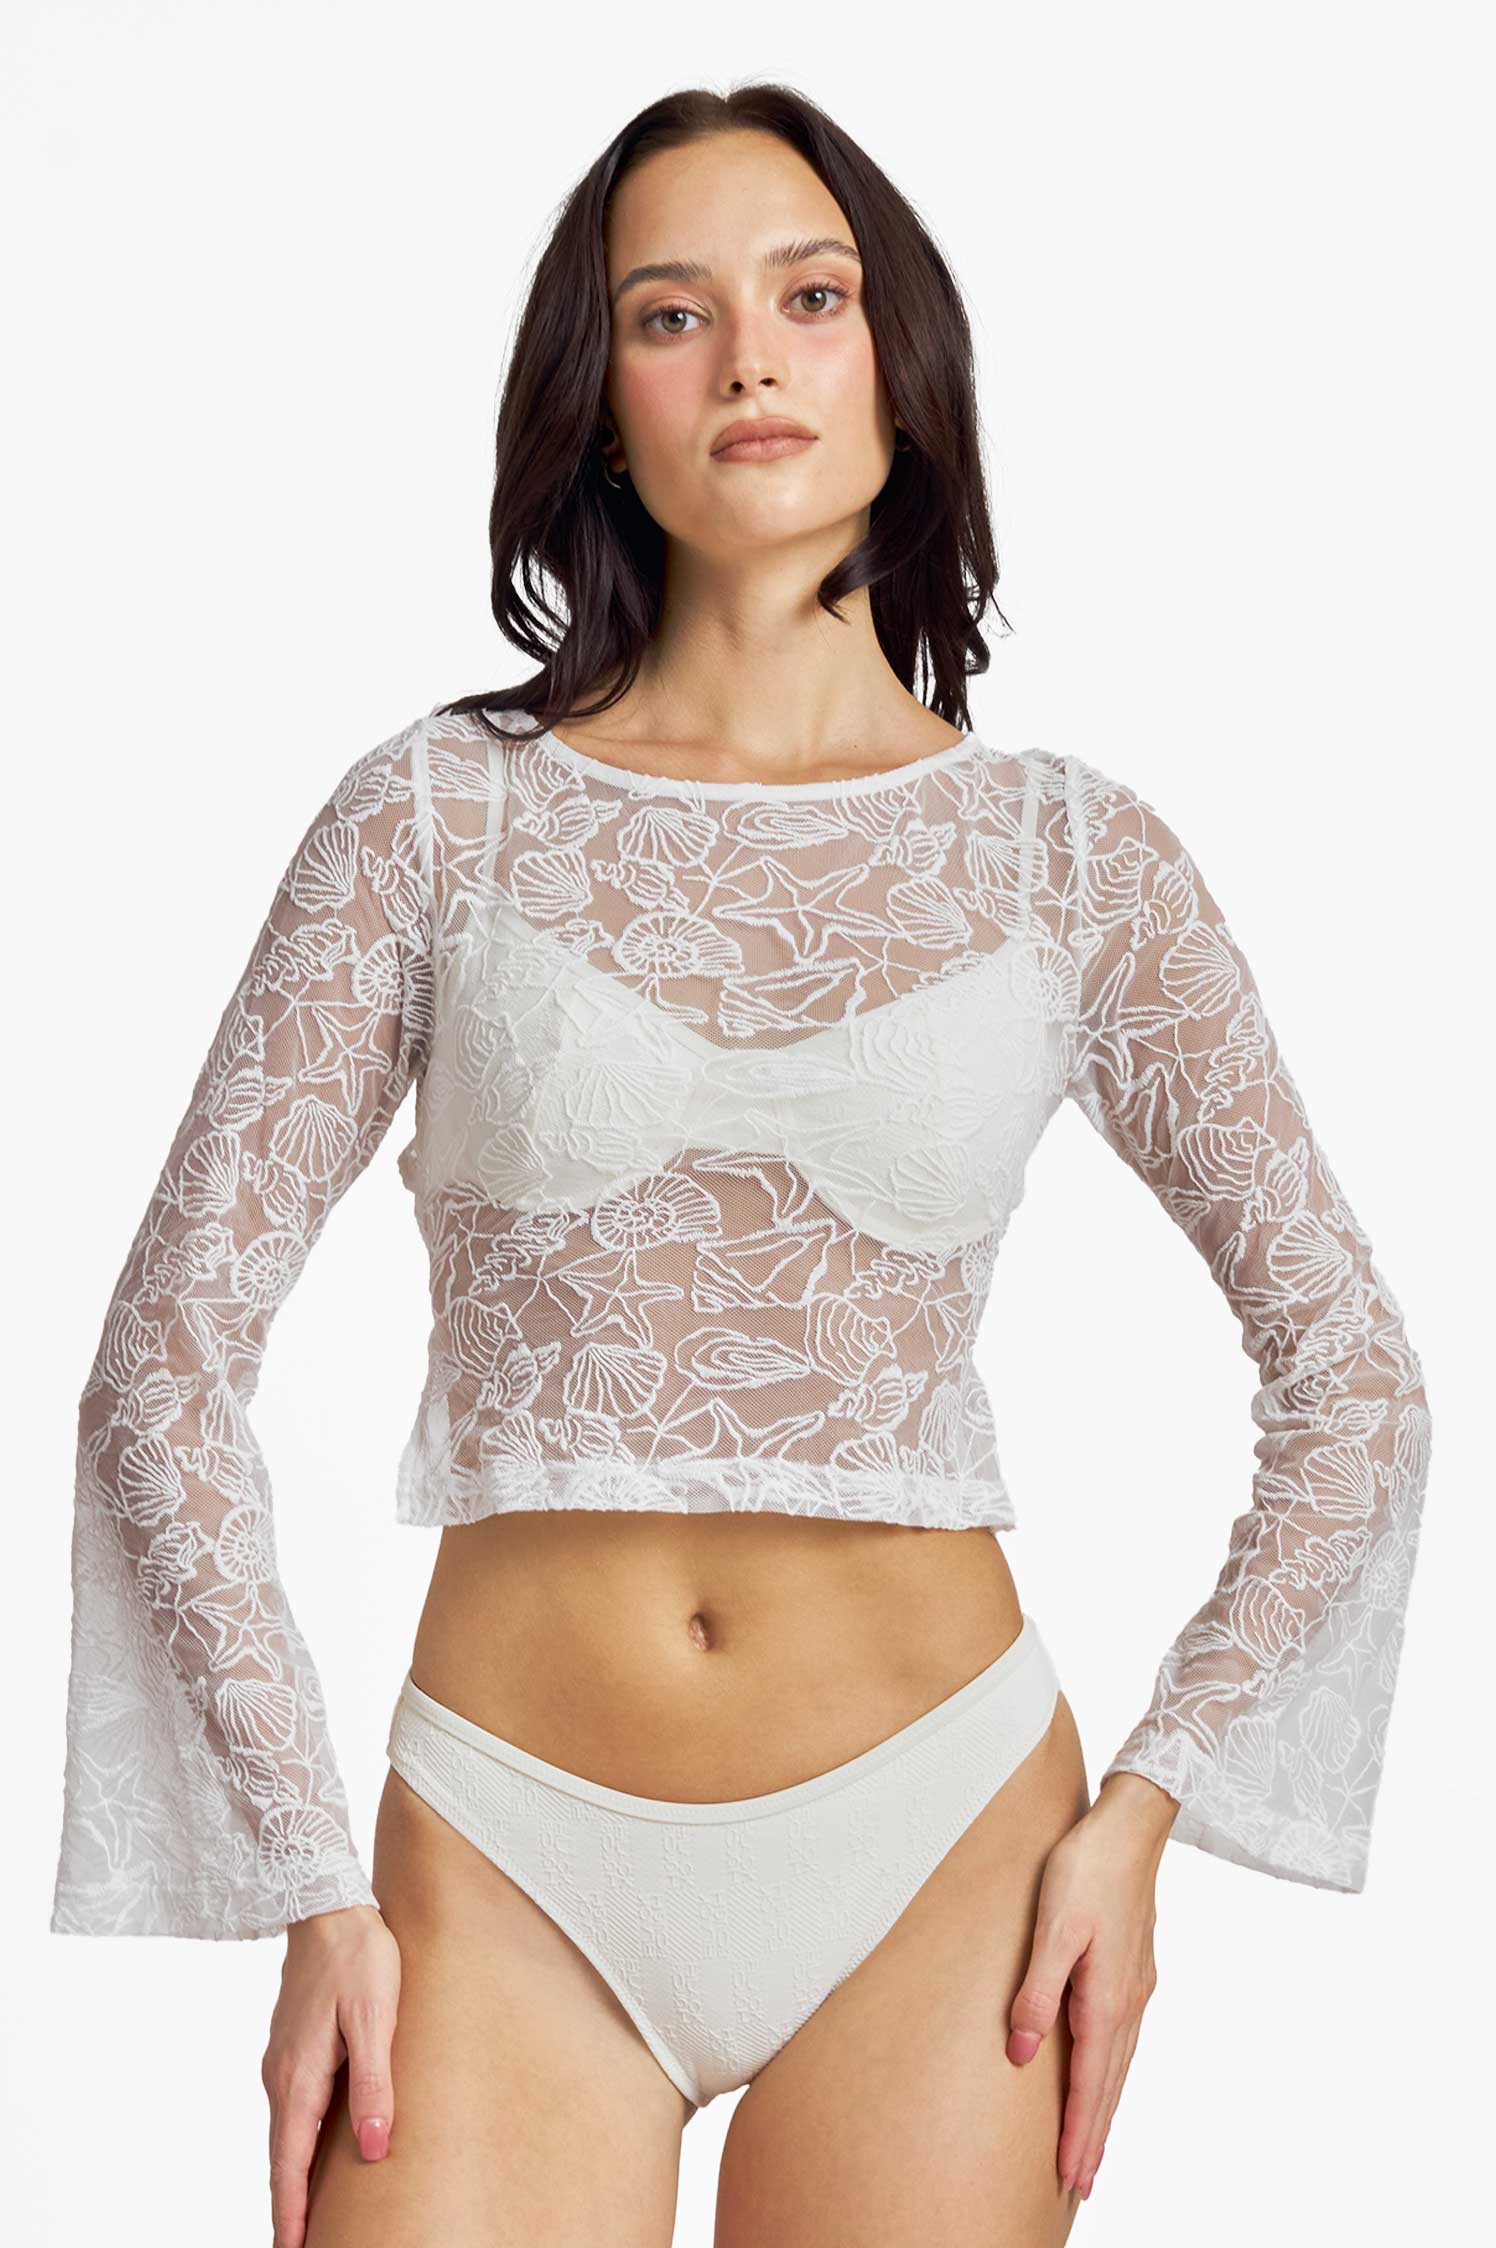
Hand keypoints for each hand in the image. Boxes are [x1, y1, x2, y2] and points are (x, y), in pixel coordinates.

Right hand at [262, 1902, 400, 2247]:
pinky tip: (313, 2154)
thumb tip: (374, 2148)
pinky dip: (298, 2144)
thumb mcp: (376, 2018)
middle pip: (281, 2158)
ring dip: (293, 2178)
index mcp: (300, 2077)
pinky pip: (294, 2110)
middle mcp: (282, 2077)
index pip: (289, 2165)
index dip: (291, 2215)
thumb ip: (374, 2083)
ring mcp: (283, 2062)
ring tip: (307, 2217)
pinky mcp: (293, 2048)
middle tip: (301, 2247)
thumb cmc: (358, 1957)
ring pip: (286, 2134)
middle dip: (289, 2207)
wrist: (328, 1903)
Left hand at [1005, 1774, 1176, 2201]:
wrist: (1131, 1824)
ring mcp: (1136, 1987)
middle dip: (1093, 2136)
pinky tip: (1106, 2074)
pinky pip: (1123, 2039)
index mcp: (1106, 1999)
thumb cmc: (1086, 1867)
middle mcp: (1128, 2002)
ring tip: (1091, 2145)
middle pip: (1110, 2085)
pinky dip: (1113, 2073)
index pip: (1090, 2084)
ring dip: (1104, 2108)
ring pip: (1119, 2064)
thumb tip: (1025, 2054)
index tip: (1070, 2177)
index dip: (1078, 2133)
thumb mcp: (1052, 1927)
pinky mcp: (1134, 1970)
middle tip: (1080, 2184)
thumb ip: (1038, 1992)